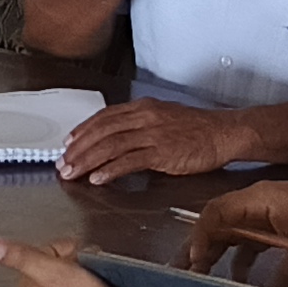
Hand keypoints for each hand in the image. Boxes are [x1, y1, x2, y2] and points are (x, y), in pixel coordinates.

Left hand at [60, 95, 253, 182]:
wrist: (224, 133)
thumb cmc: (199, 129)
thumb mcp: (165, 118)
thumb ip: (141, 125)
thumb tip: (119, 138)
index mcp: (143, 108)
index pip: (104, 117)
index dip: (83, 130)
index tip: (68, 143)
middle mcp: (144, 118)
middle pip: (102, 131)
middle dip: (78, 149)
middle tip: (62, 163)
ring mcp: (153, 134)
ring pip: (110, 146)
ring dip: (87, 161)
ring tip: (72, 173)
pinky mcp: (162, 152)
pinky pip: (129, 161)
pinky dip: (110, 170)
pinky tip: (98, 179)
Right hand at [181, 184, 287, 286]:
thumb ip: (277, 284)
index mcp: (259, 200)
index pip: (214, 215)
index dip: (199, 240)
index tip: (195, 266)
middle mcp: (259, 200)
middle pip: (218, 222)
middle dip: (200, 248)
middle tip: (181, 274)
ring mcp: (271, 208)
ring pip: (234, 231)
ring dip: (220, 254)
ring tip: (202, 279)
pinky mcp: (283, 218)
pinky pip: (253, 237)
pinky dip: (243, 256)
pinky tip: (239, 279)